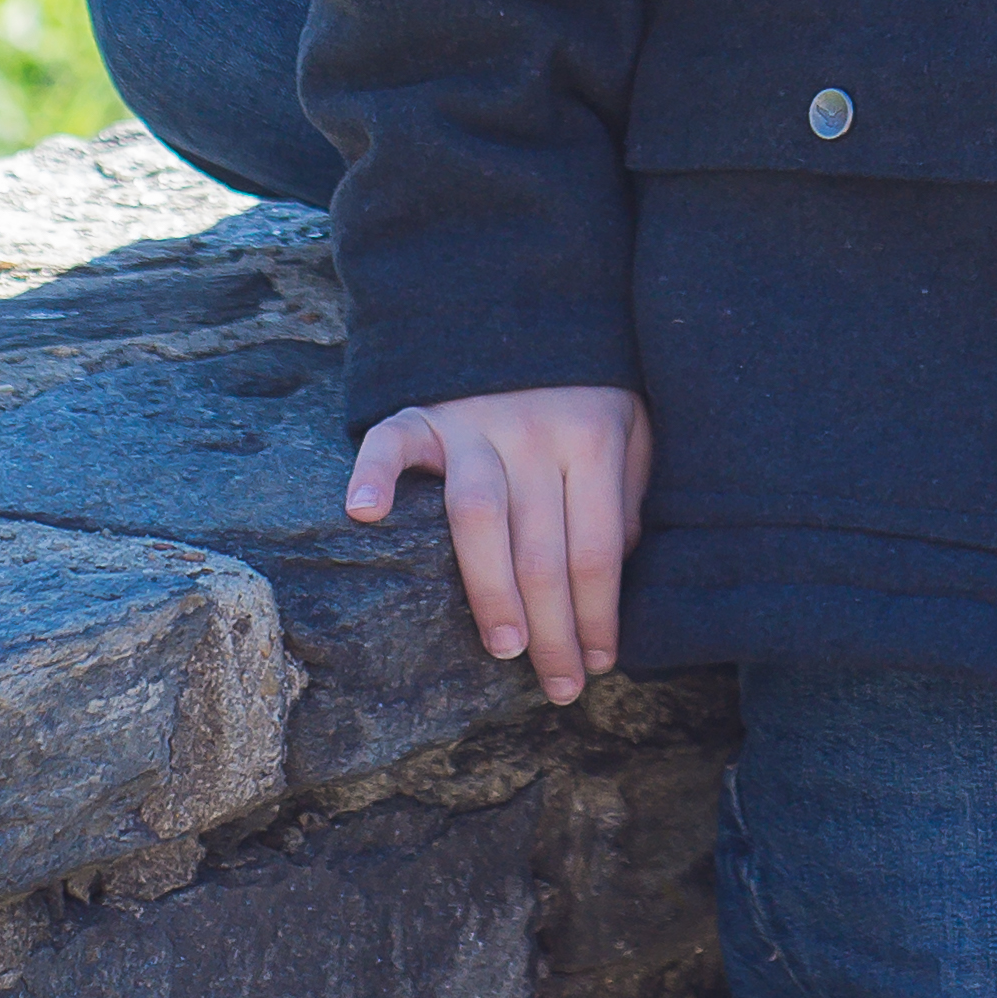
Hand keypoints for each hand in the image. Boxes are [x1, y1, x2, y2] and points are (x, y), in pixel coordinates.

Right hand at [344, 384, 651, 703]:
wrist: (527, 310)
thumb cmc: (583, 390)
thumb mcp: (631, 429)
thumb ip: (629, 493)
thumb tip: (615, 571)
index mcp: (593, 437)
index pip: (597, 548)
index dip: (599, 615)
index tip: (600, 665)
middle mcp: (534, 432)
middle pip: (543, 549)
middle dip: (553, 629)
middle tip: (559, 686)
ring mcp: (475, 421)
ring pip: (479, 516)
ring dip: (491, 589)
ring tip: (504, 648)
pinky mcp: (424, 412)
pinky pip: (393, 440)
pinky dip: (374, 473)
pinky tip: (365, 514)